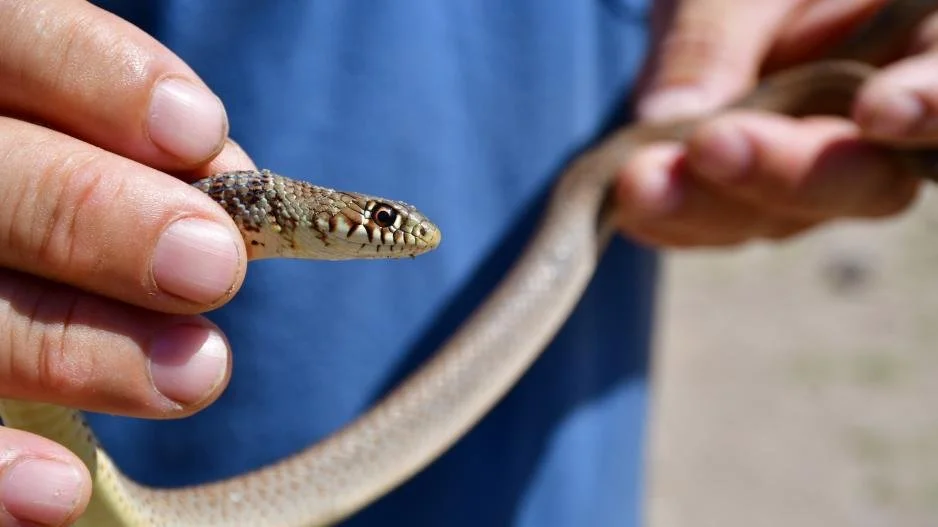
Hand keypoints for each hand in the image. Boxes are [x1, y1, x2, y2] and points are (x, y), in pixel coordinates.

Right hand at [0, 1, 254, 524]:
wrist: (17, 232)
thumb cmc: (74, 174)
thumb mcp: (94, 126)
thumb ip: (137, 138)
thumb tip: (225, 179)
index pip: (13, 39)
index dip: (97, 79)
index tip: (200, 136)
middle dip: (94, 218)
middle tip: (213, 269)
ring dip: (70, 348)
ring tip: (196, 375)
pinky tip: (62, 490)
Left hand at [615, 0, 935, 246]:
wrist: (720, 2)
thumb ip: (719, 36)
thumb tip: (674, 117)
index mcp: (917, 48)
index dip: (931, 108)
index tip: (878, 111)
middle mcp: (884, 128)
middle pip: (868, 180)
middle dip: (785, 171)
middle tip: (710, 147)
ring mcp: (818, 170)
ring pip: (789, 216)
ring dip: (709, 206)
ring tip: (641, 181)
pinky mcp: (756, 194)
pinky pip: (724, 221)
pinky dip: (676, 217)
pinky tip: (634, 200)